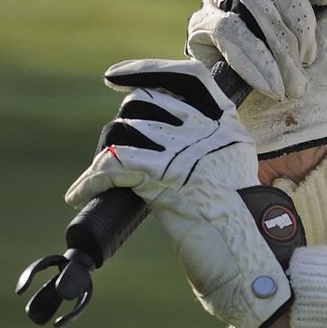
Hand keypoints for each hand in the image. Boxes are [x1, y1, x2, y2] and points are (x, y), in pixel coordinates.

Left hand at [65, 58, 302, 327]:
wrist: (248, 257)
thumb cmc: (239, 226)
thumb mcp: (233, 171)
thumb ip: (211, 148)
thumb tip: (165, 141)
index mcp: (226, 124)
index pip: (187, 75)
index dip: (148, 70)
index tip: (117, 77)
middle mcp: (207, 129)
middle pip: (145, 102)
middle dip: (121, 124)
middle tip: (111, 152)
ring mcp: (187, 150)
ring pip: (124, 130)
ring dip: (102, 155)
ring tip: (96, 178)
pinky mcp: (165, 176)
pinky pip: (113, 164)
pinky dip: (90, 180)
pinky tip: (79, 193)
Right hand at [186, 0, 326, 163]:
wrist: (306, 127)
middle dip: (298, 18)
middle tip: (311, 57)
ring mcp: (220, 3)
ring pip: (250, 1)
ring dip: (280, 47)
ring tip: (295, 83)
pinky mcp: (201, 33)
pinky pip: (227, 30)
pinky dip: (256, 59)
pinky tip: (272, 86)